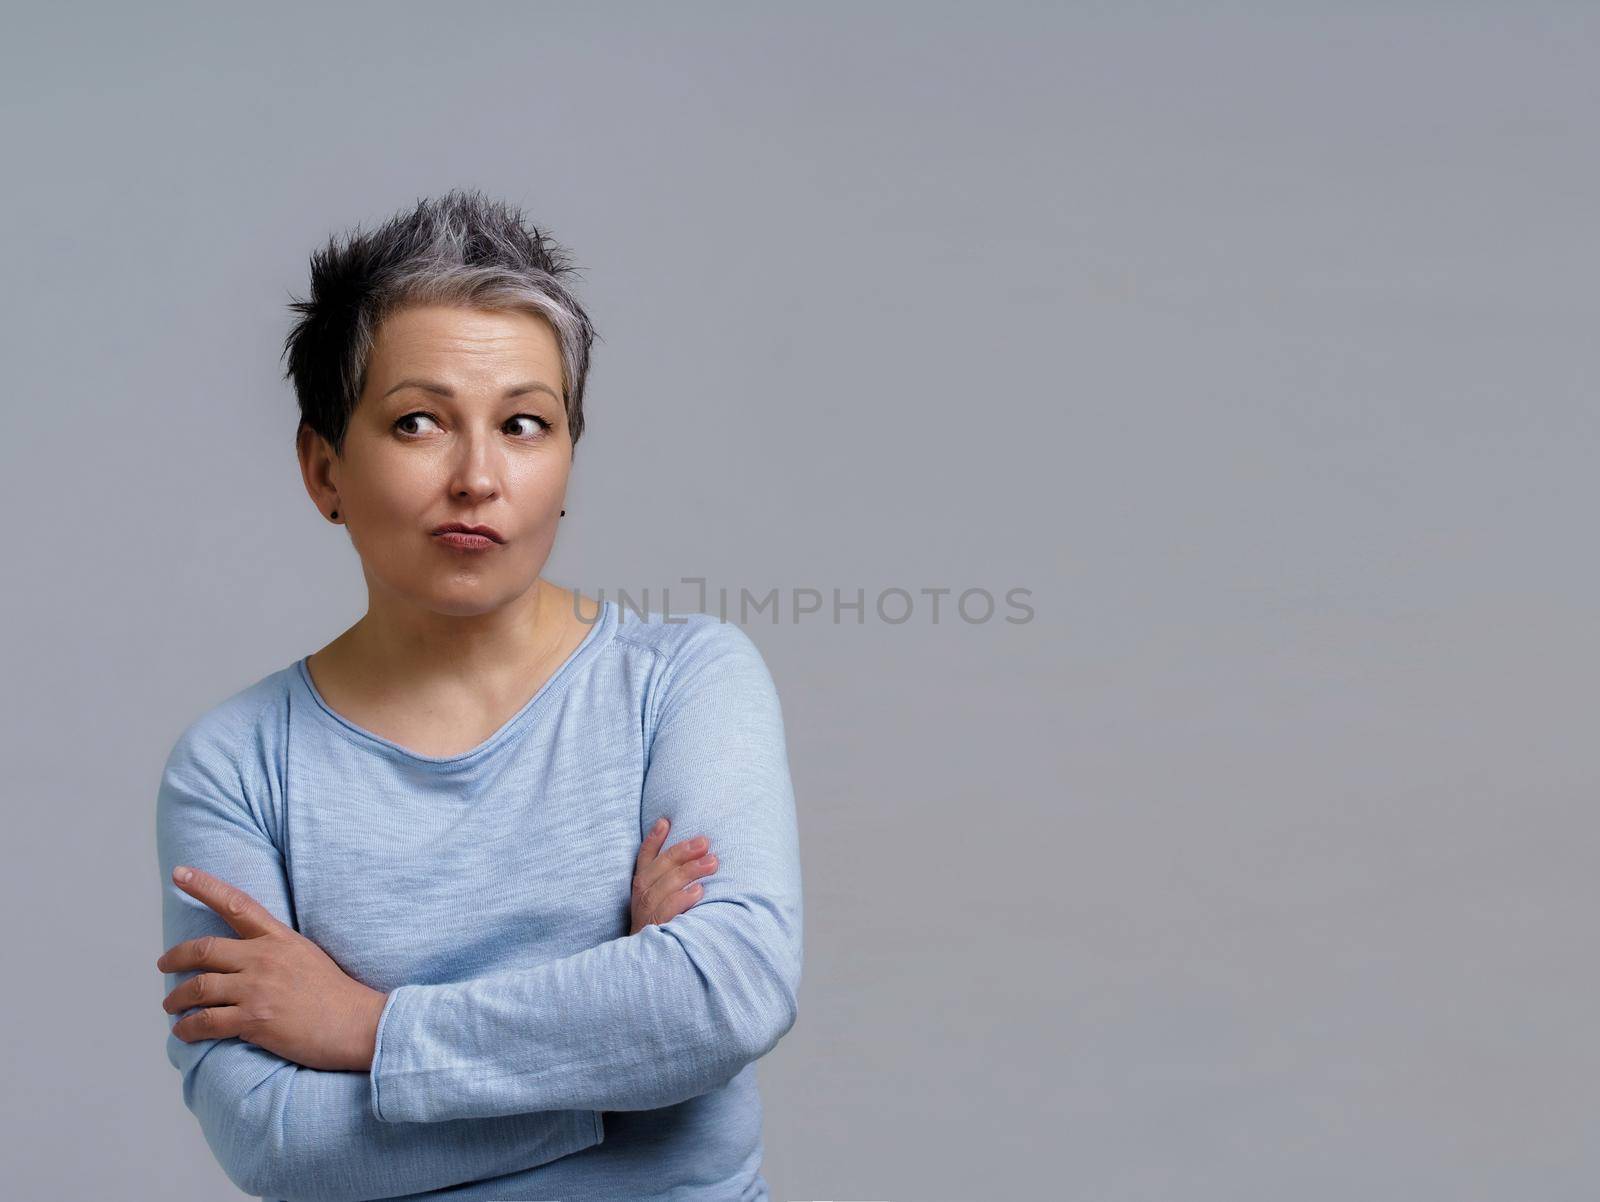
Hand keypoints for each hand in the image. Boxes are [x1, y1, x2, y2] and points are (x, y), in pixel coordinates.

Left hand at [156, 865, 388, 1071]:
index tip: (180, 873)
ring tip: (171, 1005)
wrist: (357, 1024)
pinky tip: (183, 1032)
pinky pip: (205, 1022)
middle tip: (164, 965)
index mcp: (279, 938)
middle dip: (174, 958)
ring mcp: (258, 989)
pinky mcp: (254, 1019)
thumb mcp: (306, 955)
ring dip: (175, 999)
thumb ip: (274, 949)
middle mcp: (264, 958)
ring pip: (198, 988)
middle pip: (203, 950)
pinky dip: (187, 1028)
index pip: (236, 904)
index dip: (205, 886)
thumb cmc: (334, 994)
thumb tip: (245, 955)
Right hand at [631, 817, 717, 935]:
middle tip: (706, 842)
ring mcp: (646, 917)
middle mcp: (640, 900)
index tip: (665, 821)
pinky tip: (699, 892)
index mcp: (641, 889)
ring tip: (712, 863)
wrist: (649, 971)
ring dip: (688, 872)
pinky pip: (666, 912)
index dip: (653, 840)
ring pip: (664, 888)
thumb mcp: (664, 904)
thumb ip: (673, 882)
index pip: (644, 860)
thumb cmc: (664, 931)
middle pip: (658, 869)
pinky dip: (681, 900)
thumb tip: (702, 858)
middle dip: (682, 853)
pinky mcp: (654, 933)